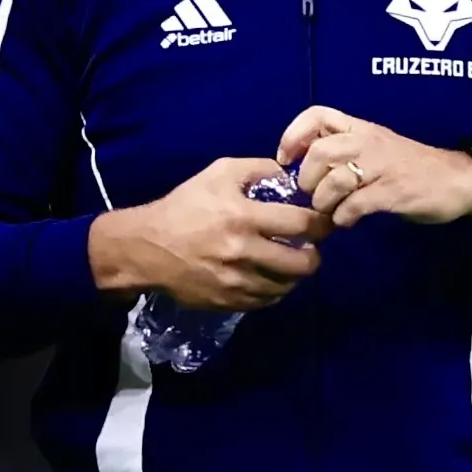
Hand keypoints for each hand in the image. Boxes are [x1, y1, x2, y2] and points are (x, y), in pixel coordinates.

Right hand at [90, 158, 334, 309]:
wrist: (146, 248)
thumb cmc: (185, 206)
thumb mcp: (219, 173)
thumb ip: (258, 168)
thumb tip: (290, 175)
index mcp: (243, 217)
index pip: (301, 225)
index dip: (321, 224)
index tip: (325, 222)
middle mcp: (243, 252)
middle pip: (301, 263)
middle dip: (315, 255)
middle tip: (312, 246)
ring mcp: (236, 282)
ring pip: (286, 286)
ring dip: (296, 274)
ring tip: (293, 261)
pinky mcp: (227, 302)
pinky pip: (266, 301)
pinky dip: (276, 290)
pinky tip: (273, 277)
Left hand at [279, 106, 471, 227]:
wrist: (460, 181)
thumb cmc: (413, 167)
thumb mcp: (377, 149)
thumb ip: (345, 153)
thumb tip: (303, 171)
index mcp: (362, 128)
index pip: (317, 115)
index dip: (293, 135)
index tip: (286, 161)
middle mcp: (370, 141)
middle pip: (319, 152)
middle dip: (308, 180)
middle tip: (314, 196)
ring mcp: (383, 166)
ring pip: (334, 181)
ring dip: (324, 203)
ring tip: (331, 212)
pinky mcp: (394, 191)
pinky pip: (355, 205)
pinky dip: (344, 217)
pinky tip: (348, 221)